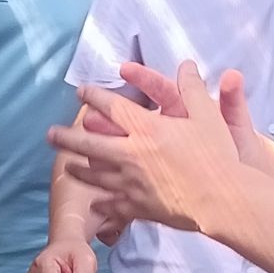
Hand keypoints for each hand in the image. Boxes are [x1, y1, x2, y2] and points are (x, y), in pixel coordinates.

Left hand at [48, 61, 244, 233]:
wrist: (223, 200)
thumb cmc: (217, 157)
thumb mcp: (207, 116)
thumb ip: (193, 89)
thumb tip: (187, 65)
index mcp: (146, 128)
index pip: (111, 107)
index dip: (94, 97)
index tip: (82, 92)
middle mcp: (131, 154)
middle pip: (88, 144)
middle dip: (66, 137)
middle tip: (50, 134)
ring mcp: (131, 183)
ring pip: (95, 176)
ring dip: (77, 170)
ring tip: (66, 166)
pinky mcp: (138, 207)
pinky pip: (112, 205)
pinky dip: (102, 204)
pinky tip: (95, 203)